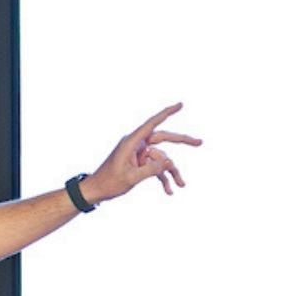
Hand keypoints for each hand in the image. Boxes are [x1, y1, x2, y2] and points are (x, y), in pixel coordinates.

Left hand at [82, 102, 199, 203]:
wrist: (95, 191)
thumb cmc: (109, 182)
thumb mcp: (131, 178)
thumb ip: (151, 170)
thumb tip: (170, 162)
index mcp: (132, 142)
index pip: (153, 123)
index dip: (167, 113)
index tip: (180, 105)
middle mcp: (137, 145)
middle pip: (163, 139)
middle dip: (182, 141)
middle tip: (200, 143)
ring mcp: (139, 154)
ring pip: (162, 159)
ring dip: (172, 173)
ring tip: (181, 185)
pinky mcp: (139, 164)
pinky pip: (155, 168)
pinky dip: (162, 178)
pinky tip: (170, 191)